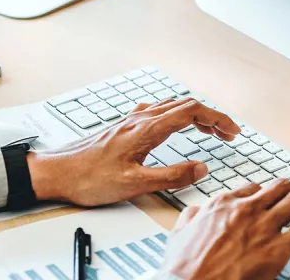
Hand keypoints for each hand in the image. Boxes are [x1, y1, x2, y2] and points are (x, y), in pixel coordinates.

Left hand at [26, 99, 240, 206]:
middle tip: (228, 134)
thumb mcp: (135, 184)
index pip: (192, 112)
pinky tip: (174, 128)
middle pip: (185, 105)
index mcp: (148, 129)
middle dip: (211, 117)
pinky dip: (177, 116)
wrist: (57, 172)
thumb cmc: (89, 178)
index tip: (232, 131)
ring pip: (171, 107)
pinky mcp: (124, 127)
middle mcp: (141, 118)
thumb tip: (201, 168)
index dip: (217, 119)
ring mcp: (131, 120)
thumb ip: (171, 176)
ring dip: (195, 115)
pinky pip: (158, 112)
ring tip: (210, 131)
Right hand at [160, 180, 289, 279]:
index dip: (266, 196)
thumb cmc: (183, 267)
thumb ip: (190, 218)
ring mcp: (262, 227)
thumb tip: (196, 212)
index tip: (272, 204)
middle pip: (281, 187)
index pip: (253, 188)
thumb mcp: (179, 234)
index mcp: (222, 203)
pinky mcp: (276, 249)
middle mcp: (245, 209)